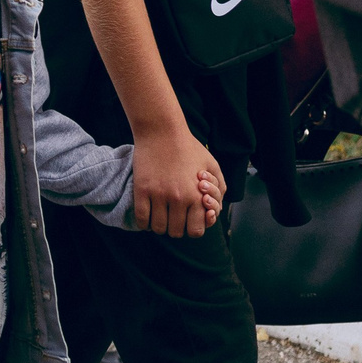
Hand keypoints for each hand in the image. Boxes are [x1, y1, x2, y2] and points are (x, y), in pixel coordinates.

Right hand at [130, 123, 223, 237]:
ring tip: (160, 216)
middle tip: (173, 217)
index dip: (192, 228)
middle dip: (175, 228)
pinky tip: (147, 215)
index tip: (187, 221)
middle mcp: (179, 199)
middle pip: (175, 232)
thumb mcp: (212, 165)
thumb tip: (215, 208)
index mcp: (197, 195)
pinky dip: (144, 223)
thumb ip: (219, 188)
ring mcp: (159, 195)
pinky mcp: (142, 190)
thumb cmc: (188, 147)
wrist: (162, 130)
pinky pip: (141, 219)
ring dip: (160, 226)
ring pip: (158, 228)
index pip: (195, 231)